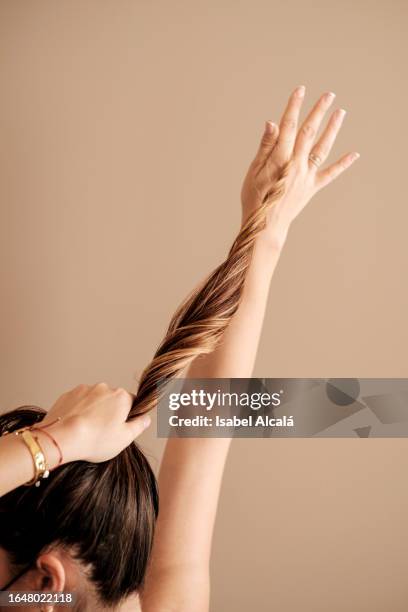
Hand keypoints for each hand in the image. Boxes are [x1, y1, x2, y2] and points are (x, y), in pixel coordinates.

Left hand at [39, 383, 150, 464]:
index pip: (132, 402)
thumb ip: (139, 425)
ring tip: (86, 430)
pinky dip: (78, 411)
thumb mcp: (125, 438)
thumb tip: (146, 419)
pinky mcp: (69, 394)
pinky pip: (78, 401)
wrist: (62, 438)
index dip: (127, 416)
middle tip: (103, 432)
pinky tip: (75, 425)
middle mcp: (104, 388)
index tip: (120, 427)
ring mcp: (85, 389)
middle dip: (109, 412)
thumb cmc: (95, 439)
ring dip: (93, 410)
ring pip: (94, 399)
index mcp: (121, 397)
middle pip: (112, 399)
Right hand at [240, 85, 359, 248]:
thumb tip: (272, 123)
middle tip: (329, 95)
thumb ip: (265, 147)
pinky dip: (343, 164)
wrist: (266, 227)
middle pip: (309, 133)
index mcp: (280, 159)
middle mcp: (297, 165)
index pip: (288, 127)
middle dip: (319, 112)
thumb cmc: (255, 199)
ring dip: (332, 129)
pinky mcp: (311, 188)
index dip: (294, 107)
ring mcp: (306, 177)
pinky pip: (330, 174)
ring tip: (341, 113)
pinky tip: (354, 154)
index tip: (300, 91)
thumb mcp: (254, 172)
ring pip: (322, 148)